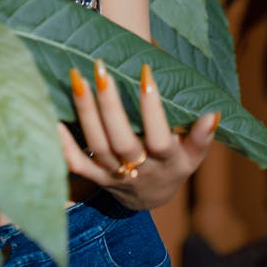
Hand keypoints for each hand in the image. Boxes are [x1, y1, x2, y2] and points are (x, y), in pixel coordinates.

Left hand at [60, 60, 219, 210]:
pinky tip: (53, 117)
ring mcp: (113, 175)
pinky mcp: (94, 177)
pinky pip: (75, 163)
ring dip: (85, 112)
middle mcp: (139, 169)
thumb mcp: (192, 154)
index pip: (159, 135)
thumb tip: (213, 113)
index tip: (145, 71)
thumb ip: (201, 136)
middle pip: (121, 141)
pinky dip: (63, 143)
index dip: (152, 108)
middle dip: (110, 106)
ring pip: (97, 146)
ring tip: (76, 78)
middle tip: (100, 68)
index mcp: (167, 161)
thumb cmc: (173, 164)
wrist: (148, 198)